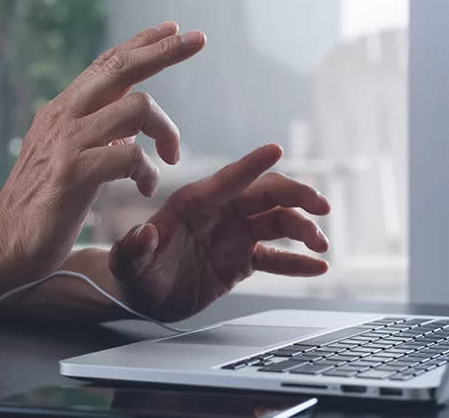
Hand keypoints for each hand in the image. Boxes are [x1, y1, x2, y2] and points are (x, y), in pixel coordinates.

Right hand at [0, 22, 204, 280]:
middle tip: (199, 39)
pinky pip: (128, 156)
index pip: (106, 64)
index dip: (141, 42)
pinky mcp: (74, 174)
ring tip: (170, 157)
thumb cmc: (42, 204)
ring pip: (135, 107)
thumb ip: (96, 136)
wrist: (3, 241)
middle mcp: (64, 116)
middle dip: (164, 51)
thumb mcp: (69, 157)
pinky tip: (145, 187)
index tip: (173, 27)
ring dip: (165, 131)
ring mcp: (68, 143)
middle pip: (121, 68)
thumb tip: (129, 131)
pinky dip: (147, 171)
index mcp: (64, 110)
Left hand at [109, 144, 331, 321]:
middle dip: (297, 196)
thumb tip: (142, 234)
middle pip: (266, 195)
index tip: (276, 149)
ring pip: (278, 223)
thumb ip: (133, 249)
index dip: (252, 164)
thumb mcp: (126, 264)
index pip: (228, 180)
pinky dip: (298, 262)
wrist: (140, 297)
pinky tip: (318, 267)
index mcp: (194, 204)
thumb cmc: (131, 274)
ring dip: (303, 229)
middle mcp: (220, 213)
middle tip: (322, 207)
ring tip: (322, 244)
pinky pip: (275, 258)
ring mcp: (233, 236)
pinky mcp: (241, 261)